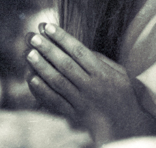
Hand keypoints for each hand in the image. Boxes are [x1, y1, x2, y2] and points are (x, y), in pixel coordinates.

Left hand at [25, 23, 155, 141]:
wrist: (127, 127)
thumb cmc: (122, 95)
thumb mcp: (120, 74)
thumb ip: (101, 59)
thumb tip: (78, 47)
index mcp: (102, 73)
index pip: (79, 52)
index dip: (62, 38)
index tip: (47, 27)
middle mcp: (91, 86)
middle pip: (66, 64)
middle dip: (48, 49)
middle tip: (32, 37)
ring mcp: (82, 101)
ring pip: (59, 81)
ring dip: (42, 67)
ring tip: (29, 53)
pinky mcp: (75, 115)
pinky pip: (56, 101)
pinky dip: (43, 91)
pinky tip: (32, 79)